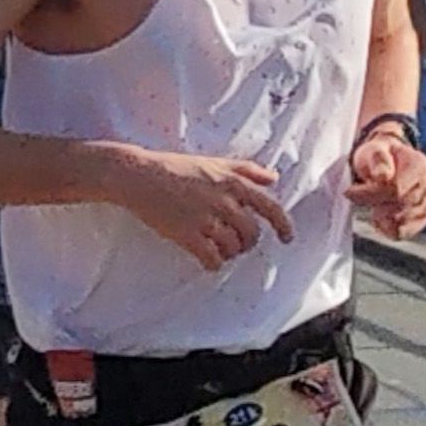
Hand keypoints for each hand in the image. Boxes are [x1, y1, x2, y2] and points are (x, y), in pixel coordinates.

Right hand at [94, 140, 286, 265]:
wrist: (138, 175)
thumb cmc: (176, 167)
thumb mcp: (215, 162)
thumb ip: (247, 170)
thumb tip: (274, 177)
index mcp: (232, 182)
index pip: (270, 207)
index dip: (283, 225)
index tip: (287, 238)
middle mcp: (223, 201)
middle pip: (252, 233)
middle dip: (248, 243)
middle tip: (238, 244)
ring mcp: (205, 218)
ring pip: (233, 247)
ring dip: (230, 253)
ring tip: (220, 249)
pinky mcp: (186, 234)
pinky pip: (212, 258)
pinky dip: (214, 263)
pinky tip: (209, 261)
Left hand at [344, 124, 425, 234]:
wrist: (386, 161)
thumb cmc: (378, 156)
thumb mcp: (373, 150)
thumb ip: (379, 160)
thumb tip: (383, 176)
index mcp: (419, 165)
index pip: (397, 189)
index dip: (371, 194)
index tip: (350, 192)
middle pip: (400, 205)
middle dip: (375, 204)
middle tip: (359, 197)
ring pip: (403, 221)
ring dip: (381, 217)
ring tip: (372, 204)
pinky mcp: (422, 217)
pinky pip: (405, 232)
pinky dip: (388, 228)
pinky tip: (379, 218)